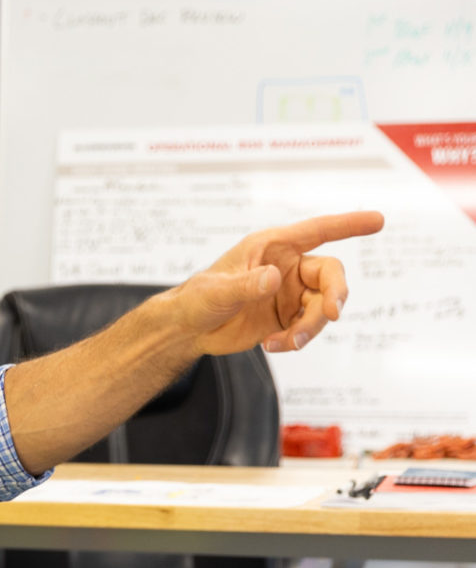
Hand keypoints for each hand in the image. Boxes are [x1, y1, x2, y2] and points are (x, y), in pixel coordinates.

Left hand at [168, 211, 383, 355]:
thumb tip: (274, 277)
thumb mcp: (216, 291)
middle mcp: (287, 267)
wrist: (189, 329)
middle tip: (332, 315)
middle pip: (331, 275)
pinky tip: (272, 346)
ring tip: (285, 343)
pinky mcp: (288, 317)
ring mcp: (290, 293)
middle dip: (335, 295)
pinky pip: (308, 327)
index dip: (348, 225)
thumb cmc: (197, 299)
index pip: (317, 230)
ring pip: (323, 306)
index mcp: (272, 247)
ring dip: (311, 327)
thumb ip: (245, 285)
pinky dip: (297, 339)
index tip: (379, 220)